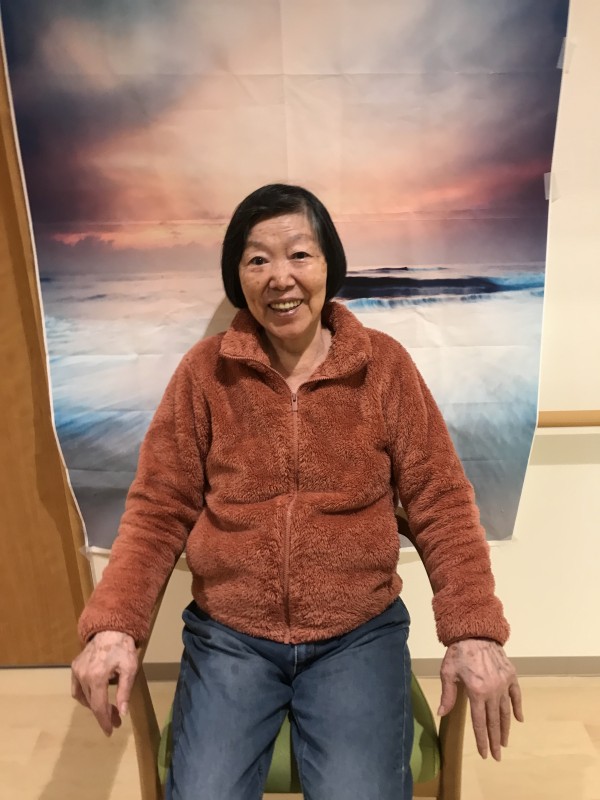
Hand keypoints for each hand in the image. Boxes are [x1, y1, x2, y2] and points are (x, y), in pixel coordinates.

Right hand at [71, 631, 137, 735]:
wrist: (111, 628)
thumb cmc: (123, 647)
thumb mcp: (130, 669)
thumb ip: (125, 691)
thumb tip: (123, 713)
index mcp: (97, 677)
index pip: (99, 706)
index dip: (104, 721)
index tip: (110, 731)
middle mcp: (83, 676)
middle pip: (92, 703)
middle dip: (104, 714)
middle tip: (116, 719)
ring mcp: (77, 671)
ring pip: (83, 697)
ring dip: (94, 705)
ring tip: (108, 709)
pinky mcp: (74, 666)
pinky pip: (76, 688)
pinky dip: (84, 696)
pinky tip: (94, 698)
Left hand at [438, 638, 522, 760]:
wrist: (475, 632)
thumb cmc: (458, 652)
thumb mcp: (448, 672)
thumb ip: (447, 694)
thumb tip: (442, 713)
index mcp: (476, 692)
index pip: (479, 722)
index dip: (482, 739)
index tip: (485, 754)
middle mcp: (493, 691)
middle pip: (494, 721)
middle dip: (495, 740)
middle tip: (497, 756)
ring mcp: (504, 684)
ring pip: (505, 711)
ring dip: (506, 728)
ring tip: (505, 742)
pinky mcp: (511, 675)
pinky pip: (516, 695)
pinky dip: (517, 707)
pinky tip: (518, 719)